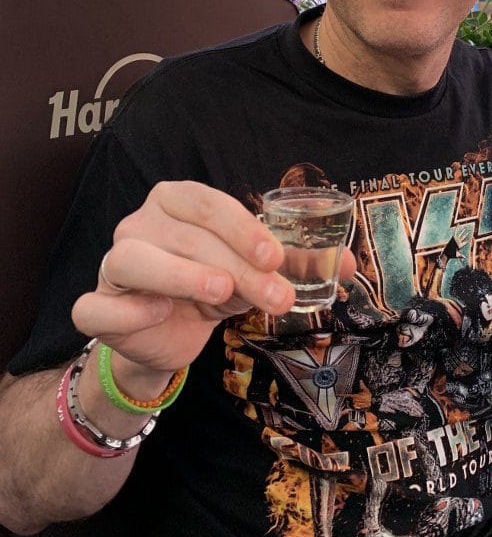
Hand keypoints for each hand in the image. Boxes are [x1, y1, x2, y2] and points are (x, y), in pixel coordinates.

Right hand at [71, 181, 356, 374]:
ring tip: (222, 294)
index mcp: (177, 201)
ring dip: (180, 276)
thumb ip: (297, 265)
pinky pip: (95, 307)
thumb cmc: (212, 287)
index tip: (274, 257)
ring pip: (134, 260)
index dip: (241, 227)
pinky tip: (157, 314)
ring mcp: (113, 262)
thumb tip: (350, 265)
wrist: (170, 335)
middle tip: (276, 296)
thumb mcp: (255, 272)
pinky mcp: (96, 305)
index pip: (207, 202)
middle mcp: (141, 223)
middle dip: (236, 267)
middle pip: (186, 237)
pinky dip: (124, 311)